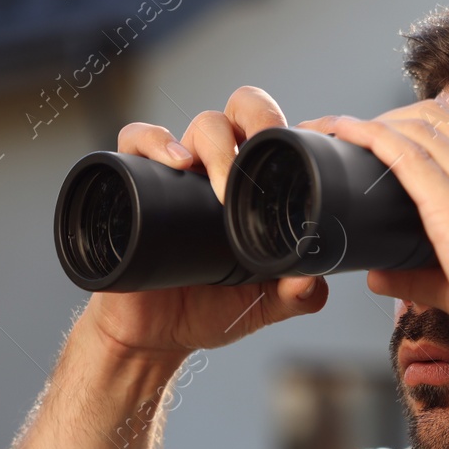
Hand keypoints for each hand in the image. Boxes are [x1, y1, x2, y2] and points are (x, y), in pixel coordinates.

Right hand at [81, 87, 329, 362]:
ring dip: (218, 143)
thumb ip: (296, 295)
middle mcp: (220, 170)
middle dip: (260, 118)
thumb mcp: (263, 306)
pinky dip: (155, 141)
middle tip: (267, 150)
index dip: (296, 132)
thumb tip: (313, 278)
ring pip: (202, 123)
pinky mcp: (135, 180)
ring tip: (223, 183)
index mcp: (255, 188)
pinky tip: (177, 163)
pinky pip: (137, 140)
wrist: (154, 335)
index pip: (279, 138)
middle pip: (242, 112)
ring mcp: (180, 173)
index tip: (310, 147)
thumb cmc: (208, 311)